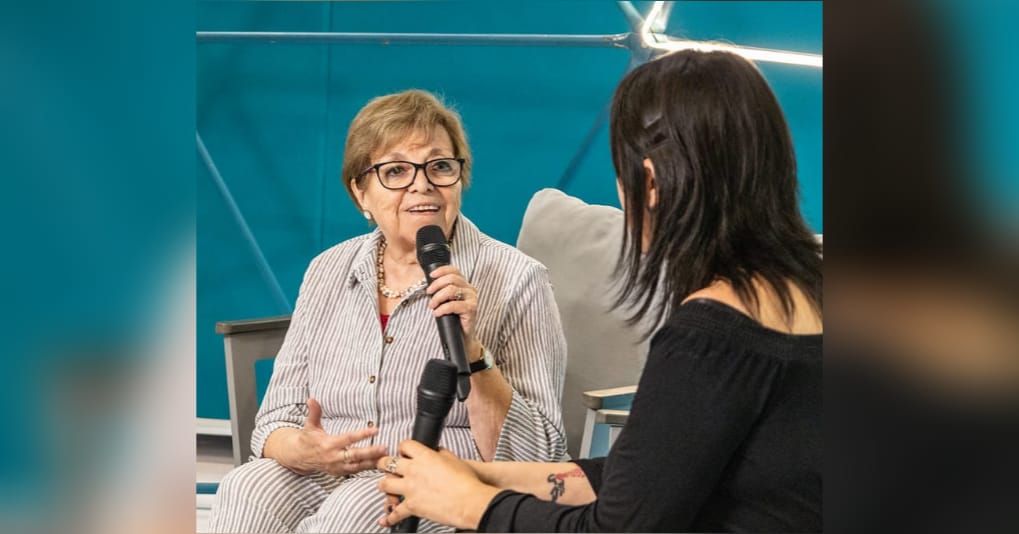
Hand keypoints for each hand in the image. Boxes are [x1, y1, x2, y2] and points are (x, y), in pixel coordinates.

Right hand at [284, 398, 387, 476]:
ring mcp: (337, 467)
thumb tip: (312, 399)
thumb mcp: (310, 425)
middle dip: (370, 452)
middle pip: (355, 455)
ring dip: (372, 462)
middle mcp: (334, 457)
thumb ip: (314, 412)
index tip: (375, 429)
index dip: (362, 434)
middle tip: (384, 448)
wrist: (300, 457)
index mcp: (328, 444)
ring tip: (386, 456)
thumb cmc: (308, 438)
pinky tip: (380, 463)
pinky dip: (368, 468)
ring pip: (358, 466)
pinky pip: (356, 471)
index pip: (348, 439)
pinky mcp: (340, 473)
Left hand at [376, 440, 500, 529]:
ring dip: (384, 486)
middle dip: (384, 464)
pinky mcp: (411, 506)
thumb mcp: (455, 460)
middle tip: (385, 466)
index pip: (405, 445)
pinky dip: (389, 518)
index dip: (403, 448)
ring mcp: (410, 488)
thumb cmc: (466, 482)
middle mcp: (413, 470)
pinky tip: (386, 519)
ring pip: (384, 484)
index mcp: (424, 456)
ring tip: (386, 488)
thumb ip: (442, 454)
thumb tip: (438, 451)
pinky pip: (395, 513)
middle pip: (387, 463)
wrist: (469, 501)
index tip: (403, 452)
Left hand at [426, 265, 479, 343]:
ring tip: (432, 305)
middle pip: (451, 278)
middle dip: (436, 285)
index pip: (454, 270)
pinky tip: (436, 313)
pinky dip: (442, 308)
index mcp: (464, 285)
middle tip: (428, 292)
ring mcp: (472, 298)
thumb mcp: (446, 301)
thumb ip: (442, 290)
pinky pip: (453, 305)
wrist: (462, 336)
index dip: (442, 270)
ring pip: (451, 290)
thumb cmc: (454, 318)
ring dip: (438, 297)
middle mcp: (470, 289)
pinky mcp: (471, 309)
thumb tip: (429, 285)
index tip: (431, 275)